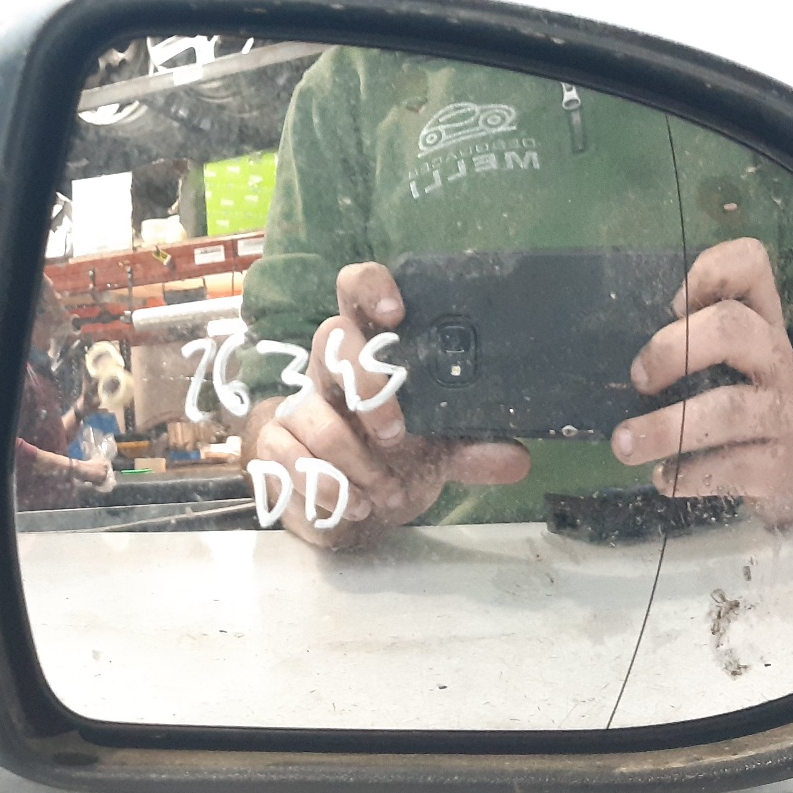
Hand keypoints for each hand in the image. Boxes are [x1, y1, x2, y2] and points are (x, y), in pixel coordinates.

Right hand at [247, 262, 529, 548]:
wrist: (346, 502)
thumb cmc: (394, 457)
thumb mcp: (440, 452)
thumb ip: (472, 450)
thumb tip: (517, 459)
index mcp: (371, 350)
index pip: (355, 290)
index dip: (370, 287)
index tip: (396, 313)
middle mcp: (329, 366)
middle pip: (330, 338)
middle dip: (365, 383)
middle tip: (394, 433)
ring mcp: (299, 404)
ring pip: (312, 413)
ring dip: (352, 460)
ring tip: (385, 493)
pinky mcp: (275, 443)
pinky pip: (287, 455)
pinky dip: (324, 487)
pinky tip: (352, 505)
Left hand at [611, 237, 792, 527]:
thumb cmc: (745, 387)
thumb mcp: (726, 351)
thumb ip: (685, 330)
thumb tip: (615, 335)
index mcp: (758, 319)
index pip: (750, 266)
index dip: (710, 273)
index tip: (671, 303)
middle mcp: (774, 358)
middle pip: (733, 328)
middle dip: (674, 349)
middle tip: (638, 379)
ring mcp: (780, 413)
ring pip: (727, 409)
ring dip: (666, 428)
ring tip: (624, 444)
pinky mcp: (777, 467)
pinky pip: (730, 469)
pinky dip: (688, 475)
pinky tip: (662, 477)